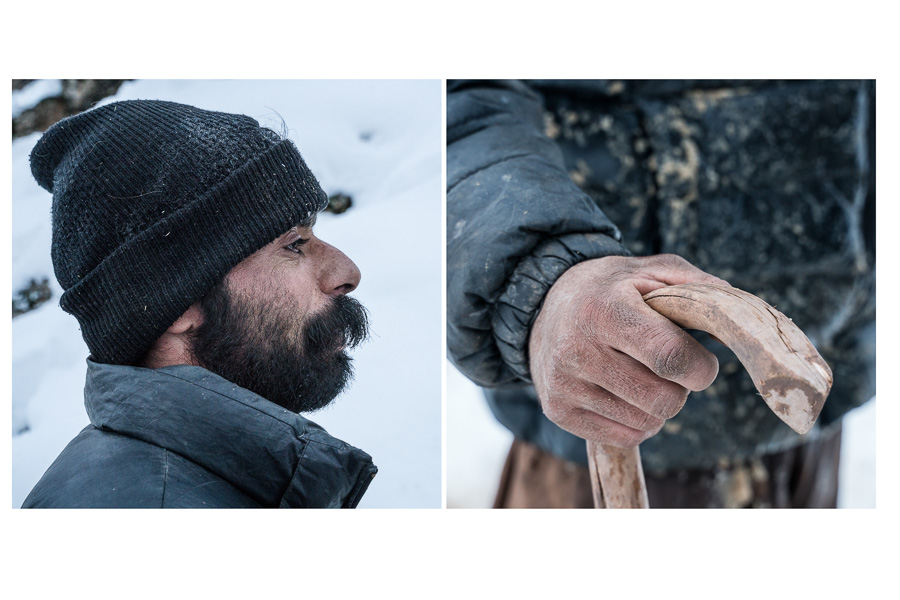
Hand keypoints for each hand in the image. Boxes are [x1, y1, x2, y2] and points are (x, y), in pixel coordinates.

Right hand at [528, 254, 728, 447]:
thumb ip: (698, 287)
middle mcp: (577, 349)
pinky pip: (625, 437)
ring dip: (659, 404)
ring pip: (648, 422)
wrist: (543, 305)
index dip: (700, 367)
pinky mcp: (558, 410)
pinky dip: (639, 421)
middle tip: (668, 367)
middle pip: (664, 400)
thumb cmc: (611, 289)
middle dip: (681, 387)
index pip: (670, 357)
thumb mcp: (650, 271)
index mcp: (603, 309)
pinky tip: (625, 393)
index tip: (701, 361)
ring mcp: (564, 384)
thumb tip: (739, 323)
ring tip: (640, 374)